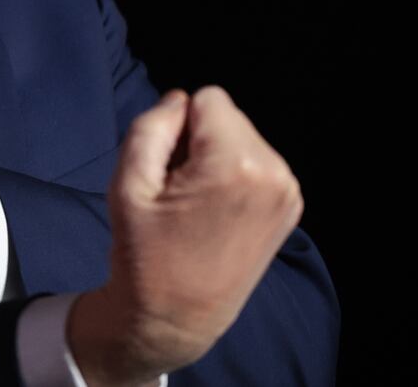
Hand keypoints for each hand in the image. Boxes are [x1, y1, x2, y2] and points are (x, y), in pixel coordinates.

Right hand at [67, 87, 303, 386]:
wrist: (176, 319)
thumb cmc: (144, 255)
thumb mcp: (127, 184)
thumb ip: (150, 127)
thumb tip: (179, 101)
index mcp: (236, 164)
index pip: (206, 98)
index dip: (176, 126)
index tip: (166, 170)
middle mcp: (274, 172)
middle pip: (227, 116)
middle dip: (198, 140)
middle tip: (177, 190)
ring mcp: (288, 192)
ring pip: (241, 137)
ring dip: (215, 158)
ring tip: (195, 204)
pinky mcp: (291, 206)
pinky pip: (256, 162)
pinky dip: (233, 175)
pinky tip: (215, 212)